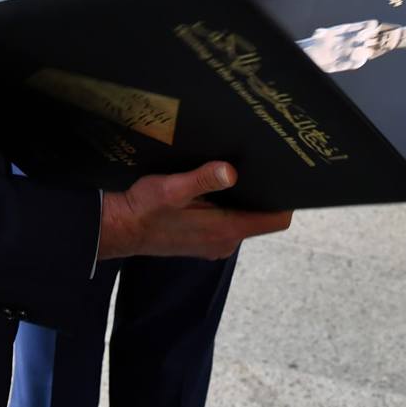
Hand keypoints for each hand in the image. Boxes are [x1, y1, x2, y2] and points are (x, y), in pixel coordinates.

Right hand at [97, 161, 293, 259]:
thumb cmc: (144, 209)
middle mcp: (226, 241)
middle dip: (261, 193)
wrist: (120, 229)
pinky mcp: (204, 241)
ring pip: (243, 218)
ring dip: (241, 199)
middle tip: (257, 163)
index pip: (276, 220)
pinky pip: (227, 221)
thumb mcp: (172, 188)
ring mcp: (215, 243)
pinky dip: (226, 206)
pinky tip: (213, 188)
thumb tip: (231, 171)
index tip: (284, 176)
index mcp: (226, 229)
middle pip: (261, 216)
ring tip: (235, 171)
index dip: (285, 198)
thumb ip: (203, 179)